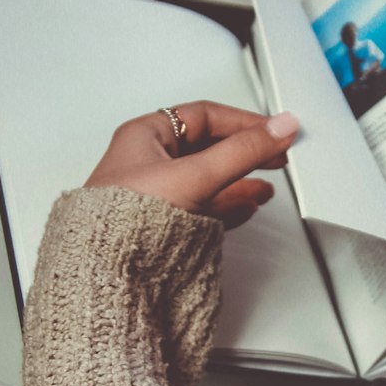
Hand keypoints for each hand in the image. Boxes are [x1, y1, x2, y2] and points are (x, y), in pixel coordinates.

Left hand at [85, 100, 299, 227]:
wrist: (106, 269)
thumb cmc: (125, 218)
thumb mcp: (196, 175)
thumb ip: (243, 151)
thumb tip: (278, 129)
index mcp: (145, 137)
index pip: (204, 116)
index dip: (243, 121)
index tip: (272, 130)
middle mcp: (147, 163)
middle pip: (208, 147)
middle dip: (245, 152)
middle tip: (275, 154)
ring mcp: (155, 195)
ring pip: (207, 179)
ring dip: (240, 181)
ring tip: (265, 187)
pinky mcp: (161, 224)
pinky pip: (202, 207)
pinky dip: (227, 205)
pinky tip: (244, 208)